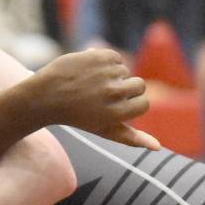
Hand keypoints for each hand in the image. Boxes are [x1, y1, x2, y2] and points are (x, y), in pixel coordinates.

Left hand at [28, 49, 159, 149]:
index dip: (132, 104)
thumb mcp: (105, 130)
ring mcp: (106, 73)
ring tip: (91, 85)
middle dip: (127, 88)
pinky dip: (105, 63)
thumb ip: (133, 138)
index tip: (116, 106)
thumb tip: (159, 147)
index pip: (144, 104)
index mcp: (116, 114)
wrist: (45, 96)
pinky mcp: (99, 56)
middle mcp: (114, 93)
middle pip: (140, 85)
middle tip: (105, 94)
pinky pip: (115, 58)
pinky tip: (89, 72)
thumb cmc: (78, 117)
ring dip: (112, 75)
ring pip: (125, 70)